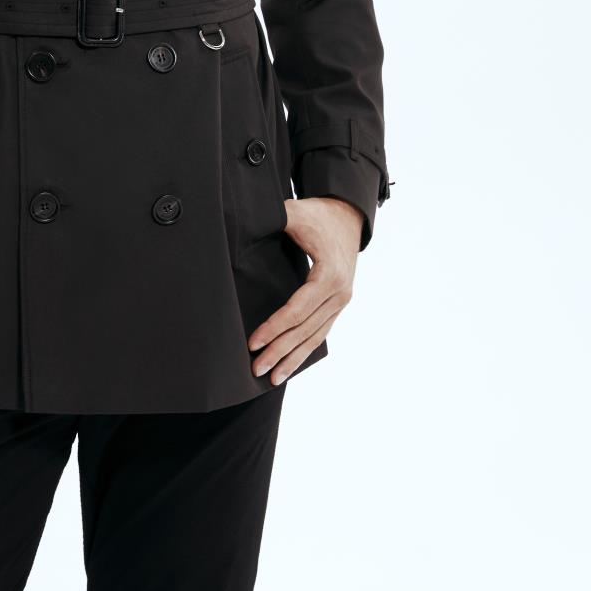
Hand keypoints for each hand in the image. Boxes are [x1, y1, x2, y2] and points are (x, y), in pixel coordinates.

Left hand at [247, 196, 363, 383]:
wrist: (347, 215)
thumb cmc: (319, 215)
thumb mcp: (295, 213)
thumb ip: (272, 218)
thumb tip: (242, 221)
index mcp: (329, 275)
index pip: (297, 309)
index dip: (274, 327)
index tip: (253, 342)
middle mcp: (340, 293)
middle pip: (305, 329)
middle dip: (280, 351)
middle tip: (256, 368)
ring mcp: (341, 301)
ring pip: (315, 337)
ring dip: (293, 359)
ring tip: (272, 378)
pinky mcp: (337, 304)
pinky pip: (321, 332)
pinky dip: (305, 350)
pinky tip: (290, 365)